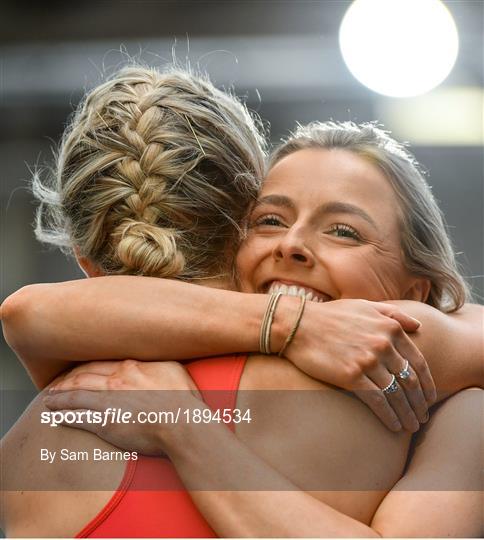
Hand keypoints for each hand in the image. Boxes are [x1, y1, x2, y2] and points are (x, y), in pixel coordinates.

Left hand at [43, 359, 201, 454]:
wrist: (182, 423)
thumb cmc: (184, 399)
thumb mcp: (173, 369)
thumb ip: (156, 364)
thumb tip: (150, 361)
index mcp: (131, 366)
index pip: (99, 363)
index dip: (85, 367)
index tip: (76, 371)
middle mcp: (116, 380)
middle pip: (83, 376)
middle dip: (67, 380)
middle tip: (56, 384)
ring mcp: (109, 401)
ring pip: (76, 395)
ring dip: (59, 396)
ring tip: (49, 399)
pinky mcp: (105, 423)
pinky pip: (77, 417)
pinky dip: (63, 415)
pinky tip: (55, 415)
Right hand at [283, 299, 436, 431]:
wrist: (298, 324)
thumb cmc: (330, 315)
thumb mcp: (365, 305)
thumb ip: (393, 314)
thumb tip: (418, 326)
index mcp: (390, 328)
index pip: (418, 362)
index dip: (427, 384)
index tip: (430, 397)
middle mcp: (383, 344)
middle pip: (410, 381)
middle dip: (420, 403)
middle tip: (423, 417)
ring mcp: (368, 360)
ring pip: (397, 394)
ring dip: (407, 413)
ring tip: (411, 426)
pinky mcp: (352, 376)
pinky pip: (379, 401)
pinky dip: (390, 416)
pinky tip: (394, 426)